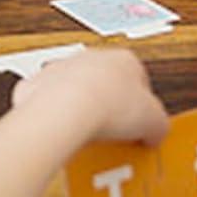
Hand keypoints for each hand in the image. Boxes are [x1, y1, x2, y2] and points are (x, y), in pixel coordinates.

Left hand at [11, 47, 169, 145]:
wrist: (65, 108)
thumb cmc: (107, 105)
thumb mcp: (154, 122)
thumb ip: (158, 125)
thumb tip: (156, 132)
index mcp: (124, 59)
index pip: (140, 81)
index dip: (142, 107)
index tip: (141, 126)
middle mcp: (91, 58)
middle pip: (107, 84)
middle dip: (111, 107)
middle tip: (116, 133)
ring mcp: (62, 69)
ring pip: (76, 91)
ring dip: (82, 111)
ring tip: (90, 137)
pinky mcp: (38, 86)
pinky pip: (50, 104)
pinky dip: (56, 118)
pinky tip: (65, 134)